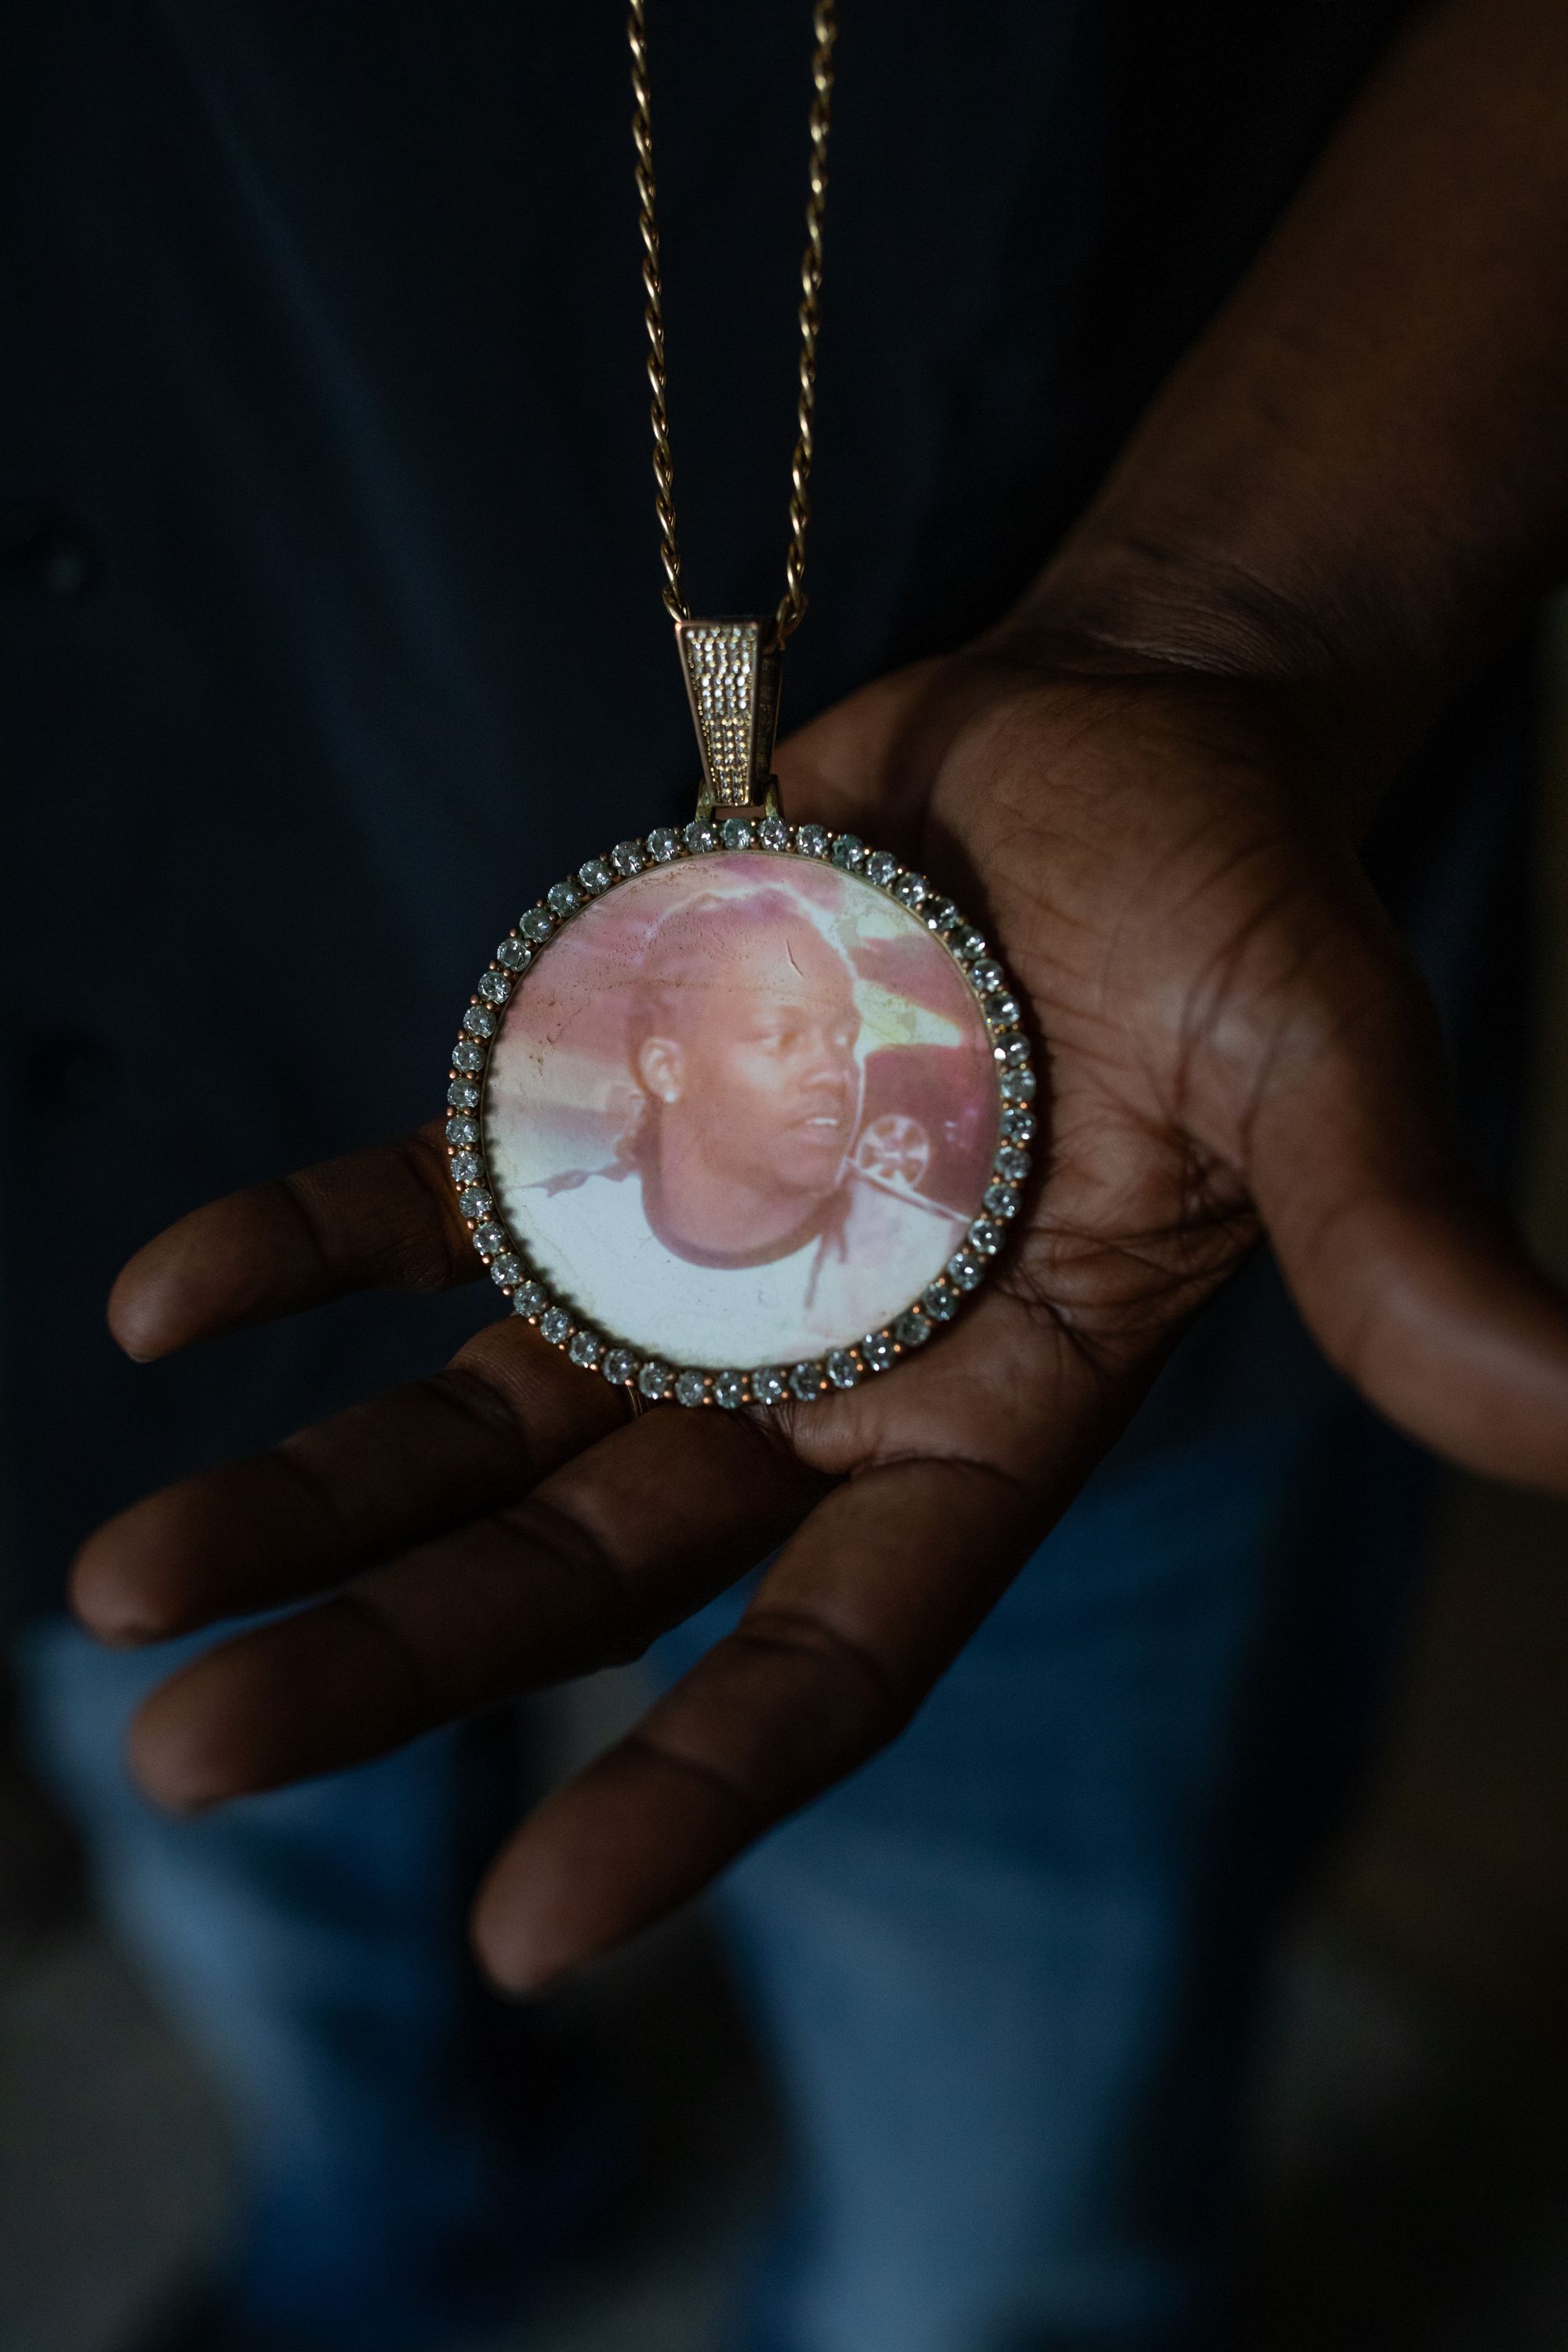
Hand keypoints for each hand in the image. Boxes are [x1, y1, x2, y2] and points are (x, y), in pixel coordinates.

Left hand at [71, 643, 1567, 1989]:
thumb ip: (1401, 1249)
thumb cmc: (1239, 902)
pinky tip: (156, 1307)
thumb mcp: (1324, 1071)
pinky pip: (425, 1202)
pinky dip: (298, 1250)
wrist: (1113, 726)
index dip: (690, 1795)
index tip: (521, 1933)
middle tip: (184, 1760)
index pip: (830, 1660)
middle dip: (397, 1664)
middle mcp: (812, 1377)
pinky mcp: (597, 1104)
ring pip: (475, 1420)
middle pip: (588, 1569)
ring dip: (305, 1498)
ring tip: (121, 1587)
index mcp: (982, 1420)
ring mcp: (686, 1248)